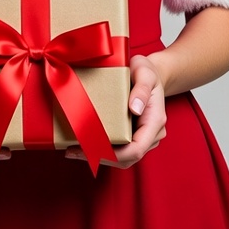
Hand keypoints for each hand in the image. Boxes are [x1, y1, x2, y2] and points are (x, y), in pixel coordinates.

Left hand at [65, 54, 166, 169]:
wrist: (149, 72)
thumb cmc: (147, 70)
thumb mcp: (145, 72)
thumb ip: (142, 88)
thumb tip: (134, 109)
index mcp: (155, 121)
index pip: (136, 149)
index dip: (114, 154)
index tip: (91, 148)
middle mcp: (151, 134)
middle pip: (127, 158)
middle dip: (101, 157)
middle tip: (74, 151)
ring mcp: (142, 136)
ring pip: (122, 157)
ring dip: (99, 156)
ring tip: (74, 150)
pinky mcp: (133, 134)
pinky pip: (119, 148)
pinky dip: (102, 149)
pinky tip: (84, 144)